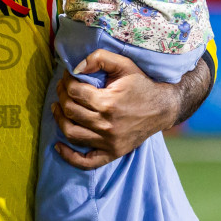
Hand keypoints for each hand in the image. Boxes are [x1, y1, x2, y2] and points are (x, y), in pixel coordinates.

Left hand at [50, 50, 177, 169]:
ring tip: (57, 108)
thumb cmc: (141, 84)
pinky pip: (86, 162)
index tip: (68, 76)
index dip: (66, 81)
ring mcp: (109, 142)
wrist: (163, 108)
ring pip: (72, 133)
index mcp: (108, 103)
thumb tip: (75, 68)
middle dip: (61, 96)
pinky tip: (58, 145)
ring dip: (59, 119)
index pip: (74, 92)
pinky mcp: (113, 153)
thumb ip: (99, 58)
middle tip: (62, 88)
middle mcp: (107, 125)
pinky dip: (69, 156)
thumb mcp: (124, 64)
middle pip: (70, 111)